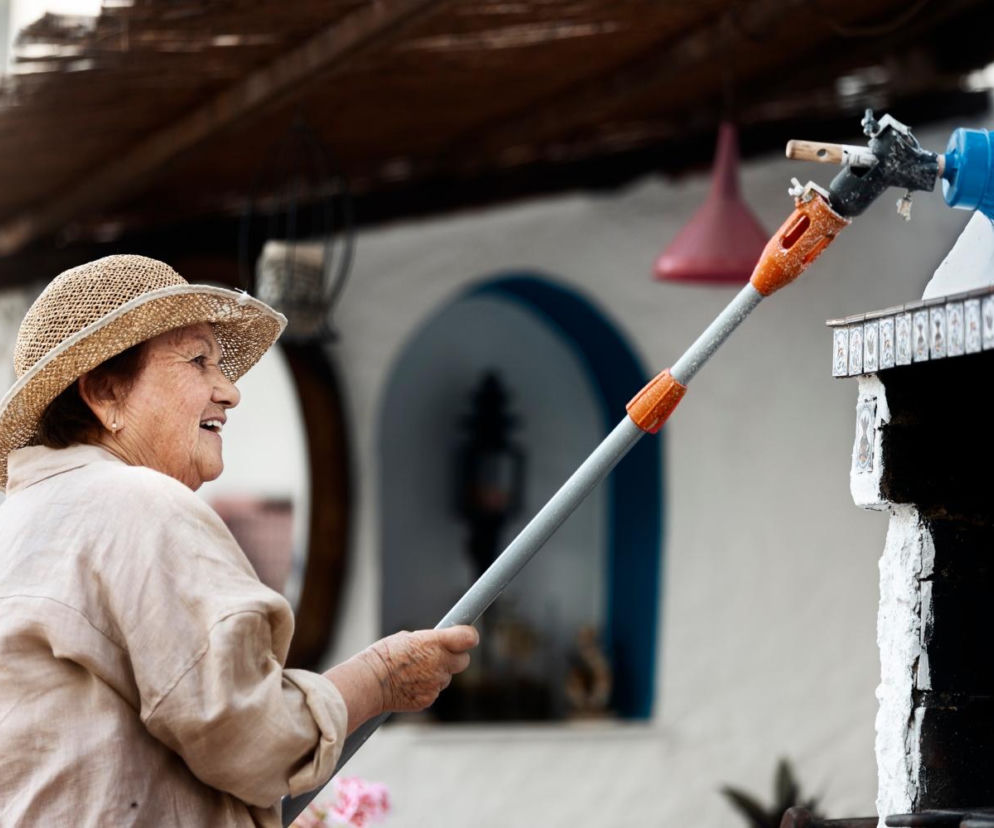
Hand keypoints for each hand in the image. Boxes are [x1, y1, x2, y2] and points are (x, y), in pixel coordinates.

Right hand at [325, 626, 478, 731]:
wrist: (369, 682)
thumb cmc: (384, 655)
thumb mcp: (407, 637)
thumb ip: (430, 641)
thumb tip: (440, 643)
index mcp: (435, 643)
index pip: (468, 638)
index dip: (469, 636)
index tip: (467, 636)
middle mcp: (440, 663)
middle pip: (463, 660)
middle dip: (454, 657)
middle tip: (439, 655)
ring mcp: (435, 684)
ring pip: (446, 677)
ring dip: (437, 673)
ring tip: (414, 671)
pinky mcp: (428, 699)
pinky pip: (434, 691)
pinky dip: (426, 687)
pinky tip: (409, 684)